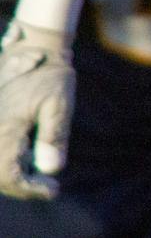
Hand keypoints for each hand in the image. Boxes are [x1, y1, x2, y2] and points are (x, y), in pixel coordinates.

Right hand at [0, 20, 72, 199]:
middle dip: (21, 184)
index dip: (29, 189)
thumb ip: (53, 136)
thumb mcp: (59, 103)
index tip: (52, 191)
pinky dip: (8, 158)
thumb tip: (52, 168)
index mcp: (4, 130)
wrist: (32, 46)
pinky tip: (27, 158)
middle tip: (47, 186)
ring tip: (38, 175)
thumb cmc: (49, 74)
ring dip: (13, 172)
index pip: (9, 176)